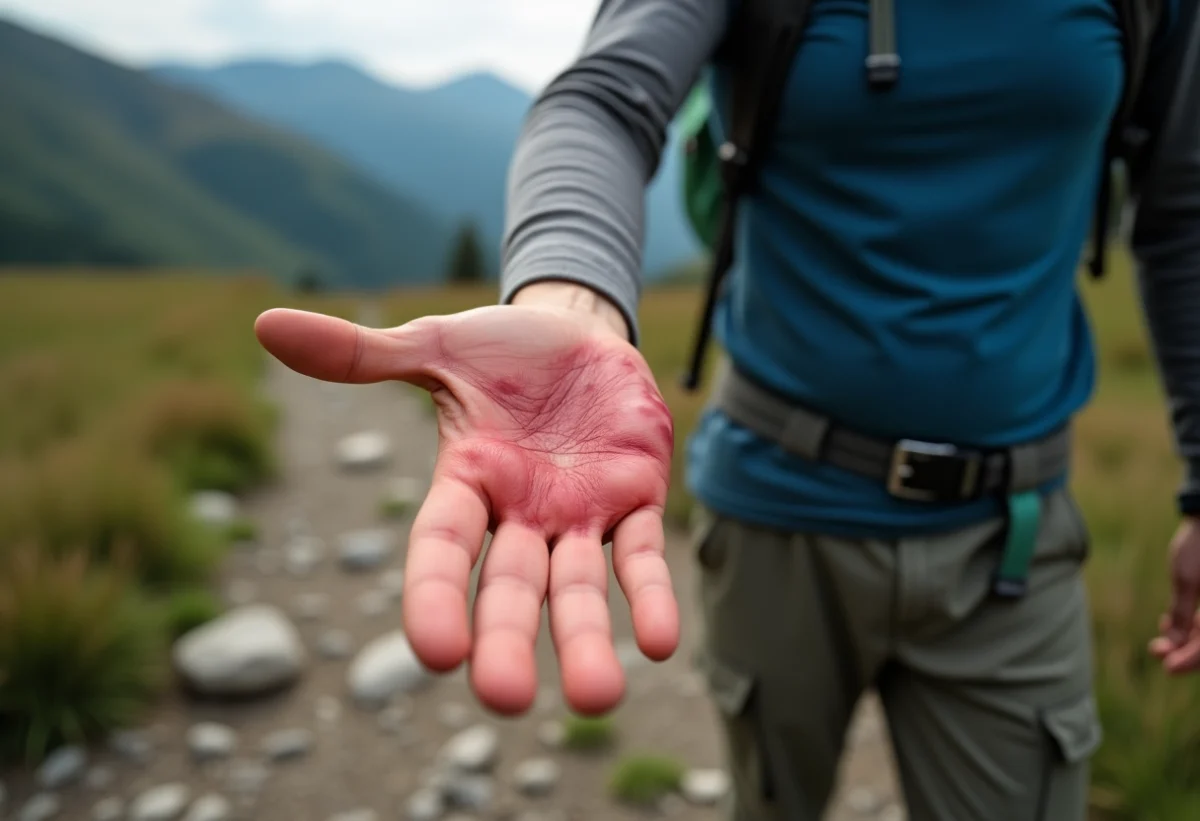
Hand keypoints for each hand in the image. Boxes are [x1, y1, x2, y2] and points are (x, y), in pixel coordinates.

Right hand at [253, 290, 677, 715]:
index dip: (438, 596)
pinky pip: (641, 554)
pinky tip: (661, 643)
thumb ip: (362, 355)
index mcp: (467, 482)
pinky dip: (652, 596)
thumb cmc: (502, 349)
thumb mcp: (435, 348)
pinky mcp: (634, 497)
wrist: (579, 332)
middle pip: (510, 587)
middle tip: (507, 699)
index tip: (438, 652)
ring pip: (578, 587)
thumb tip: (266, 325)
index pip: (442, 548)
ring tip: (598, 697)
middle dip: (508, 640)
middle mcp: (519, 512)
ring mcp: (578, 512)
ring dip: (586, 640)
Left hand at [1149, 515, 1199, 673]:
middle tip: (1158, 652)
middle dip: (1186, 652)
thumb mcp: (1186, 580)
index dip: (1191, 660)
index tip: (1167, 667)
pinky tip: (1169, 624)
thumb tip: (1175, 645)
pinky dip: (1191, 627)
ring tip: (1160, 639)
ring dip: (1186, 640)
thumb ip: (1183, 614)